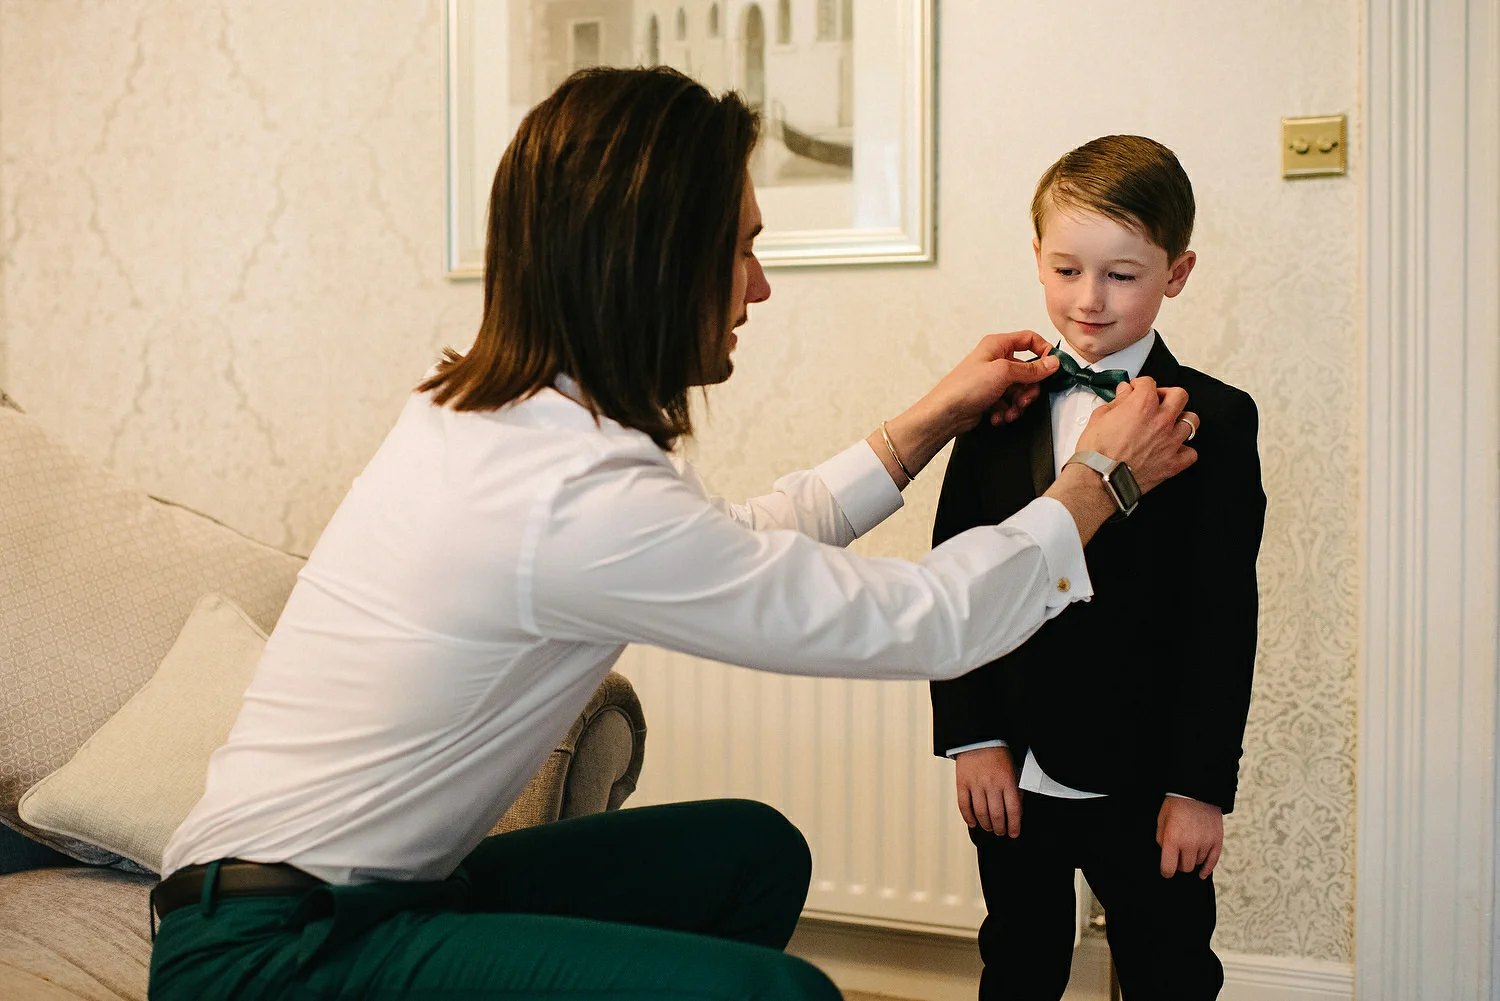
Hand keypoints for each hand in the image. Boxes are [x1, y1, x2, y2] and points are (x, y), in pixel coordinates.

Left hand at [870, 332, 1060, 487]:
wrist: (945, 414)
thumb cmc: (965, 387)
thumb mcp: (1004, 373)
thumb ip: (1031, 369)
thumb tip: (1053, 363)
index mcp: (998, 345)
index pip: (1029, 339)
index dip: (1043, 351)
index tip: (1052, 367)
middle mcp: (996, 360)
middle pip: (1028, 371)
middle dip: (1029, 389)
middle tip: (1023, 400)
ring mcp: (993, 380)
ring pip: (1020, 390)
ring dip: (1018, 405)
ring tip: (1008, 412)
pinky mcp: (991, 397)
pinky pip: (1010, 403)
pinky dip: (1006, 412)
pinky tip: (997, 417)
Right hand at [955, 746, 1021, 836]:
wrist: (979, 739)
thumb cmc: (998, 755)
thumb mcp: (1014, 771)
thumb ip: (1017, 791)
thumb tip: (1017, 812)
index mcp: (1007, 781)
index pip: (1013, 810)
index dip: (1014, 826)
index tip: (1014, 833)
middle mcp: (991, 784)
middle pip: (996, 815)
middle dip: (1000, 828)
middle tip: (1001, 832)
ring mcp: (975, 784)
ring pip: (980, 812)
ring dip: (986, 824)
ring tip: (989, 828)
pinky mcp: (962, 783)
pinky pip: (963, 805)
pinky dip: (968, 817)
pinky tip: (973, 822)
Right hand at [1075, 377, 1198, 493]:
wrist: (1099, 479)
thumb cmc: (1096, 452)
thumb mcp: (1100, 417)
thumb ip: (1117, 401)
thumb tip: (1124, 392)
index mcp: (1143, 405)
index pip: (1149, 383)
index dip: (1140, 384)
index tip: (1135, 390)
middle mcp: (1162, 420)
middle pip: (1179, 395)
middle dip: (1167, 394)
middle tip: (1157, 401)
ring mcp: (1170, 441)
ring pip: (1192, 421)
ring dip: (1181, 420)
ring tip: (1170, 424)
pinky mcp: (1173, 463)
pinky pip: (1191, 453)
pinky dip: (1185, 450)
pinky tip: (1173, 449)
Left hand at [1156, 796, 1222, 878]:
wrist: (1197, 791)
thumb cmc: (1176, 805)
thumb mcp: (1161, 820)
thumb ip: (1162, 840)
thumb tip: (1166, 856)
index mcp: (1172, 838)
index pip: (1168, 867)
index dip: (1166, 871)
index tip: (1166, 871)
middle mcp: (1189, 843)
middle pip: (1185, 868)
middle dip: (1179, 864)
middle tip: (1177, 856)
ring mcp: (1205, 843)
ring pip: (1198, 864)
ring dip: (1192, 859)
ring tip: (1189, 848)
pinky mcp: (1216, 841)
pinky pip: (1213, 862)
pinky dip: (1207, 869)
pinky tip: (1202, 873)